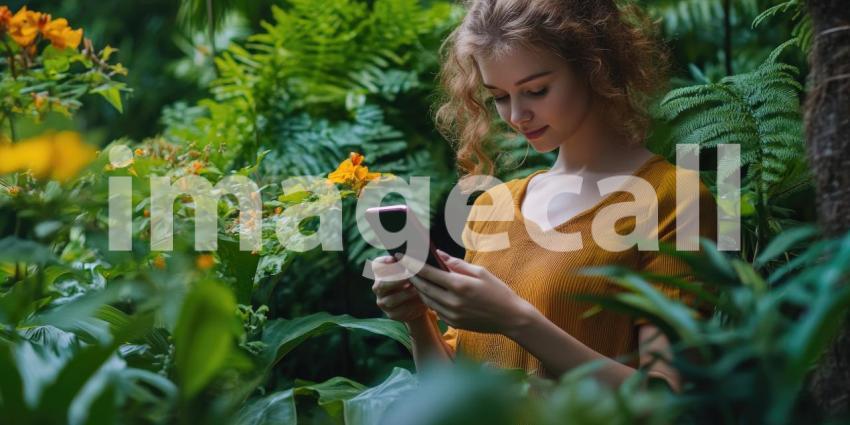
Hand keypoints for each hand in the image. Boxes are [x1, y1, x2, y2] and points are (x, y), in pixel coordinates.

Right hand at [371, 255, 427, 322]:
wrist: (417, 304)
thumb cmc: (416, 282)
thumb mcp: (414, 272)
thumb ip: (412, 264)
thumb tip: (419, 255)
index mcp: (382, 273)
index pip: (376, 265)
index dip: (383, 261)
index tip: (394, 258)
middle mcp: (378, 287)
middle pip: (382, 283)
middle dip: (398, 280)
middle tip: (411, 276)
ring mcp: (383, 302)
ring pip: (391, 299)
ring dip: (406, 294)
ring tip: (419, 289)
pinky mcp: (391, 314)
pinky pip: (400, 310)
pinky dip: (412, 305)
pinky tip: (421, 301)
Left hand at [396, 250, 535, 334]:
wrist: (511, 318)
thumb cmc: (498, 291)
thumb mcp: (480, 272)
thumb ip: (456, 263)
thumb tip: (437, 253)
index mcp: (460, 286)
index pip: (429, 273)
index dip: (413, 264)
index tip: (403, 256)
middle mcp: (453, 302)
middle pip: (424, 287)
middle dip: (412, 276)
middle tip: (404, 266)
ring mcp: (452, 315)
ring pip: (427, 300)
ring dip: (419, 289)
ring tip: (414, 278)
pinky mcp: (454, 324)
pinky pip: (435, 310)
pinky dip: (430, 300)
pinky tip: (429, 292)